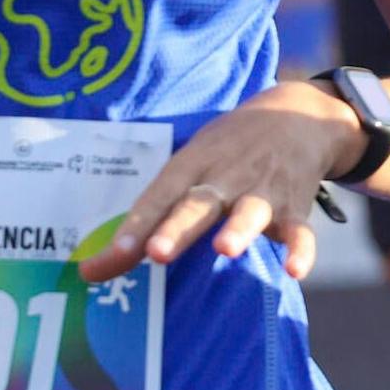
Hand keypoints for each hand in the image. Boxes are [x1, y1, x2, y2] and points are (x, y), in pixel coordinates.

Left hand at [78, 81, 362, 285]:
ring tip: (226, 249)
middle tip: (158, 253)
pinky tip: (296, 270)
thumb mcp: (190, 165)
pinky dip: (301, 250)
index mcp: (194, 164)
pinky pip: (300, 231)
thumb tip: (89, 274)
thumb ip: (147, 221)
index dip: (134, 226)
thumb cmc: (229, 150)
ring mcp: (263, 191)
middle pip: (198, 203)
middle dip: (178, 228)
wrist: (300, 115)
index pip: (158, 196)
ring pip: (250, 212)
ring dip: (238, 230)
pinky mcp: (295, 206)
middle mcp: (226, 176)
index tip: (108, 258)